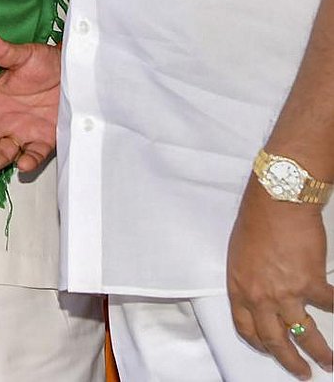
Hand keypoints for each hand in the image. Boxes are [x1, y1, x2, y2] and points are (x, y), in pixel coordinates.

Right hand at [0, 31, 59, 177]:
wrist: (76, 73)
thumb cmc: (46, 62)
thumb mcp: (22, 55)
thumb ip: (1, 50)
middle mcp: (4, 119)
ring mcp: (22, 132)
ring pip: (3, 152)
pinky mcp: (43, 140)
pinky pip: (34, 154)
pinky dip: (28, 160)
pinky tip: (23, 164)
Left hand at [227, 177, 333, 378]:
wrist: (277, 199)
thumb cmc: (256, 219)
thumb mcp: (240, 252)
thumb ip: (249, 278)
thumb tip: (261, 295)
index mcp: (239, 287)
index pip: (246, 328)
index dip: (260, 344)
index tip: (271, 351)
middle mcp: (260, 295)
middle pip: (275, 340)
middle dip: (291, 362)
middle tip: (303, 373)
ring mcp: (286, 292)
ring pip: (304, 334)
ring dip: (319, 351)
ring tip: (328, 361)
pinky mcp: (311, 283)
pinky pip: (329, 305)